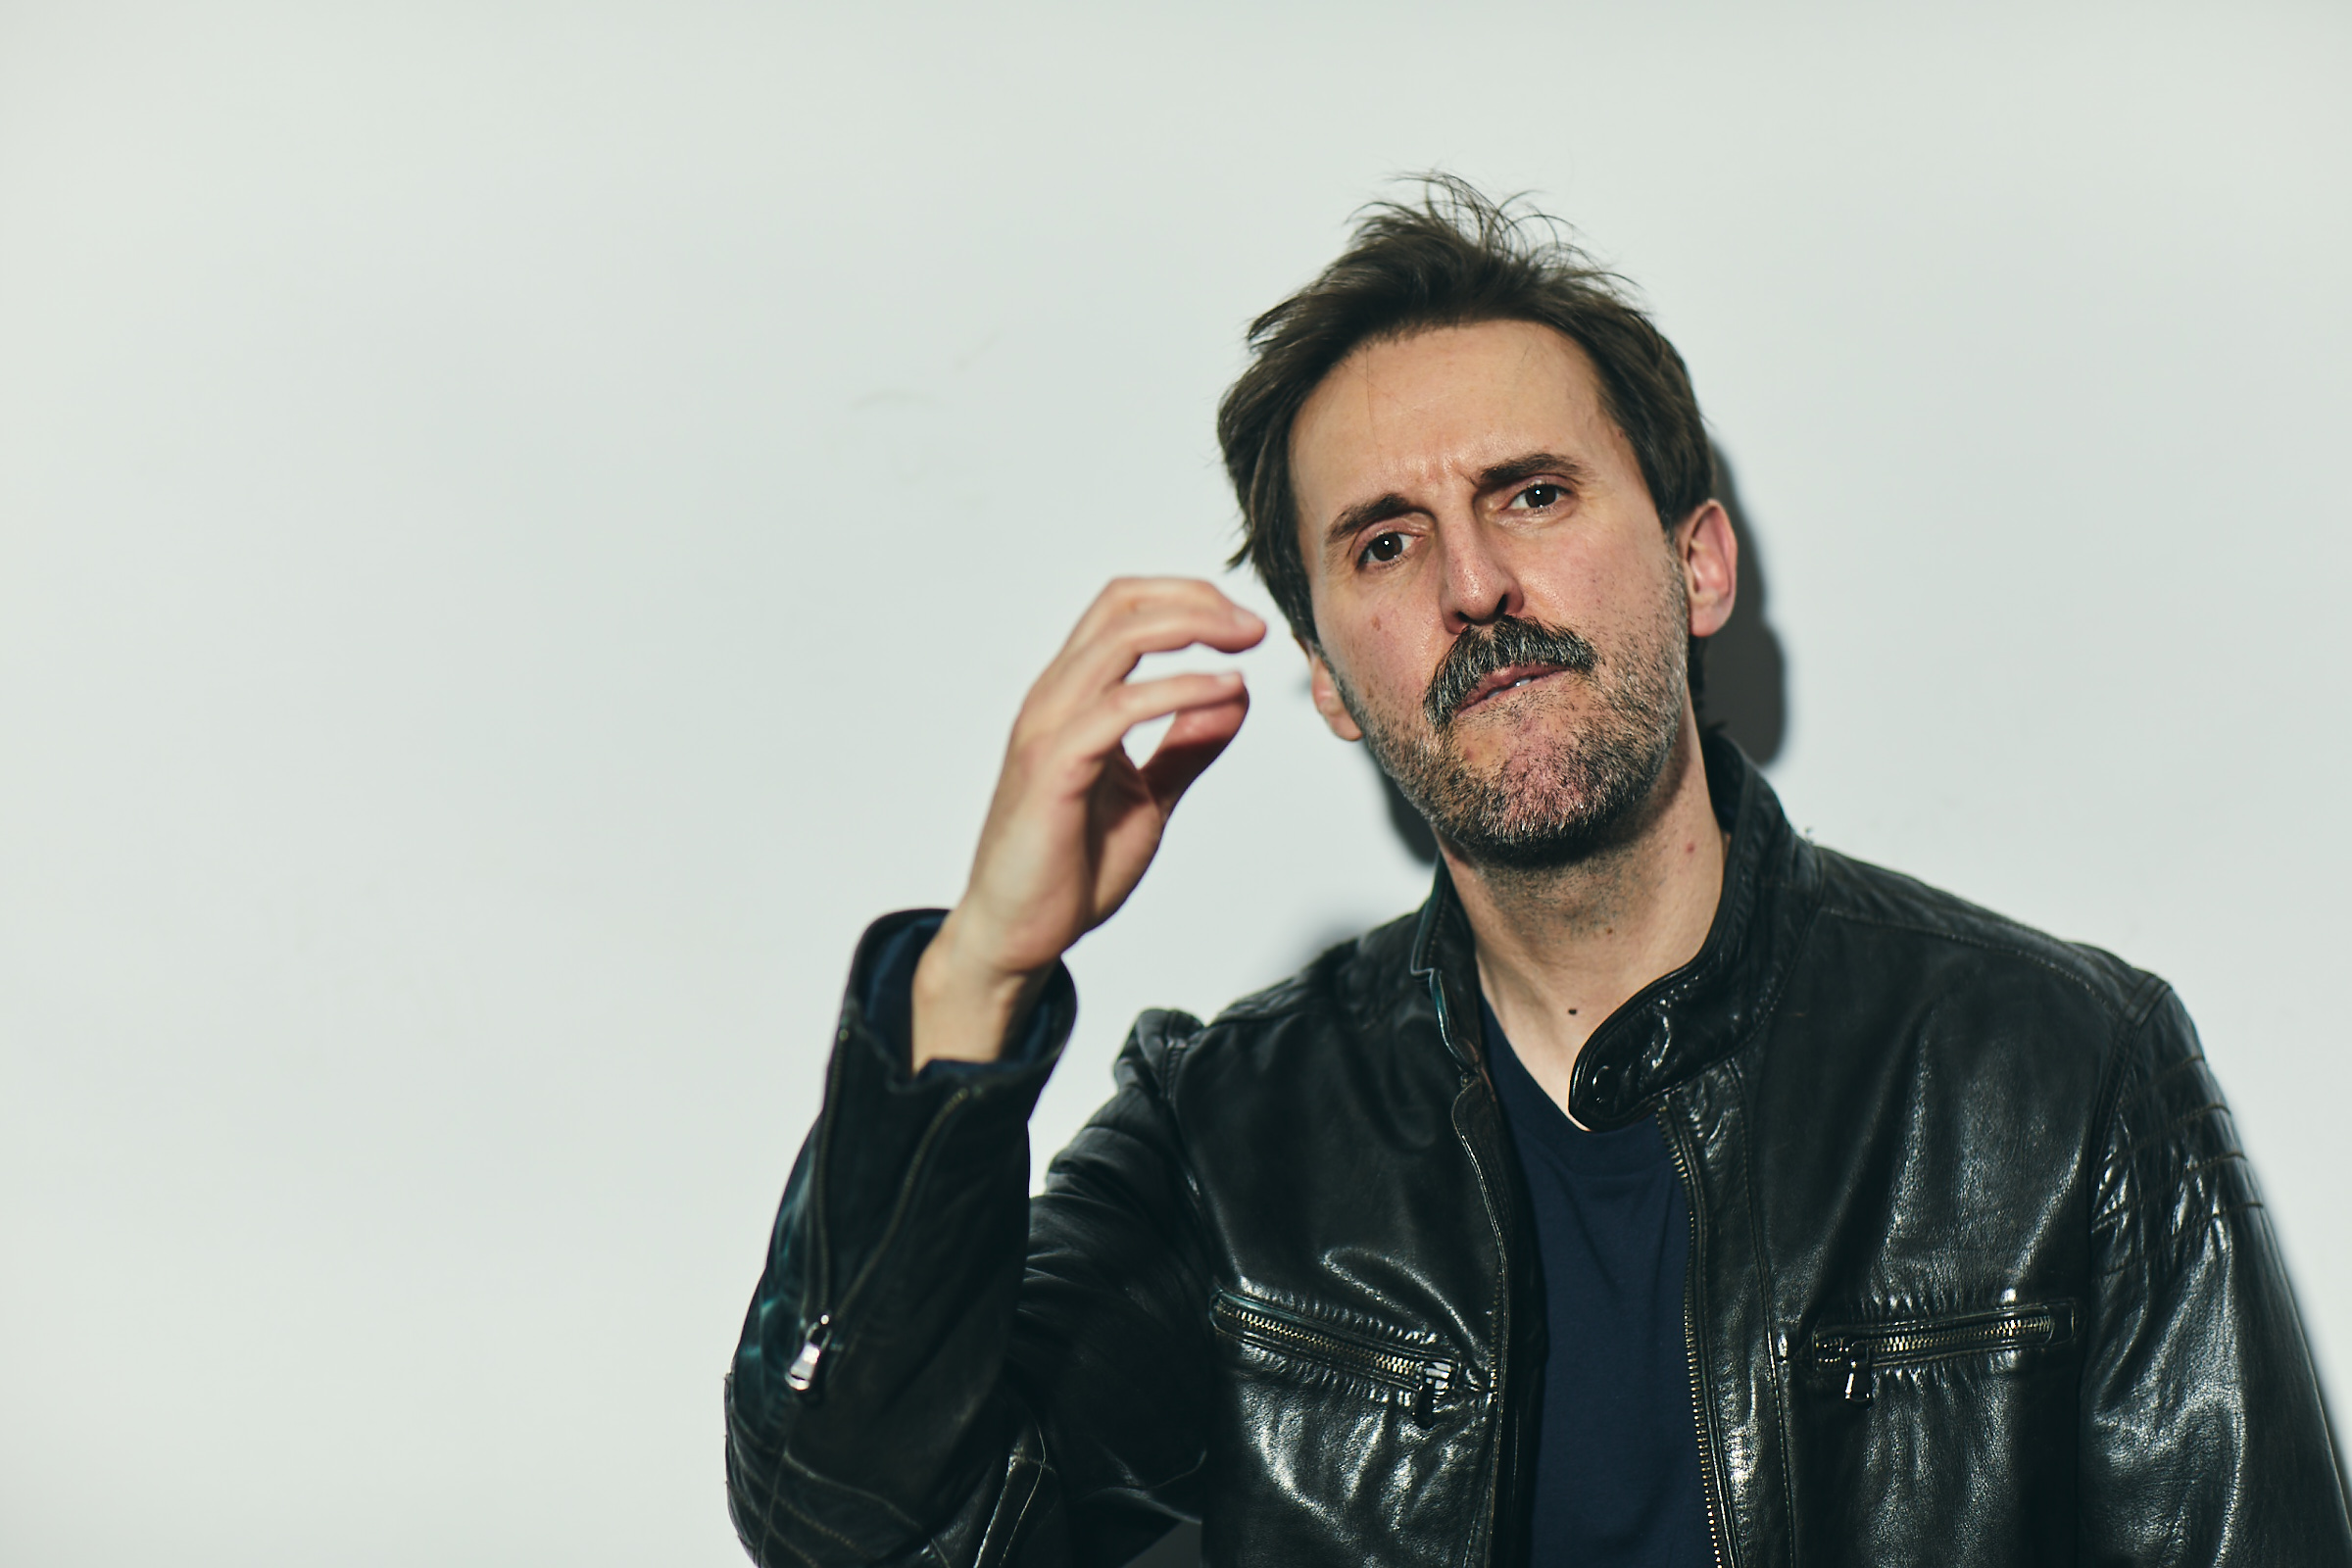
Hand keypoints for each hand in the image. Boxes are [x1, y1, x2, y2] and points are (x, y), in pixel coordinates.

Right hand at [912, 578, 1265, 1066]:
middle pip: (1122, 604)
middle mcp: (1054, 698)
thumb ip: (1186, 747)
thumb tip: (1234, 696)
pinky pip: (1119, 707)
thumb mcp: (1148, 797)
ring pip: (1119, 639)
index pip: (1123, 608)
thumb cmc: (1067, 867)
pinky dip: (1179, 689)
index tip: (1245, 627)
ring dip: (1192, 628)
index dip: (1187, 600)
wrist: (1016, 933)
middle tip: (1255, 627)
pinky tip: (1221, 693)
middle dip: (1198, 601)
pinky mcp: (1054, 768)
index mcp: (1072, 696)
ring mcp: (1048, 728)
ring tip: (1245, 645)